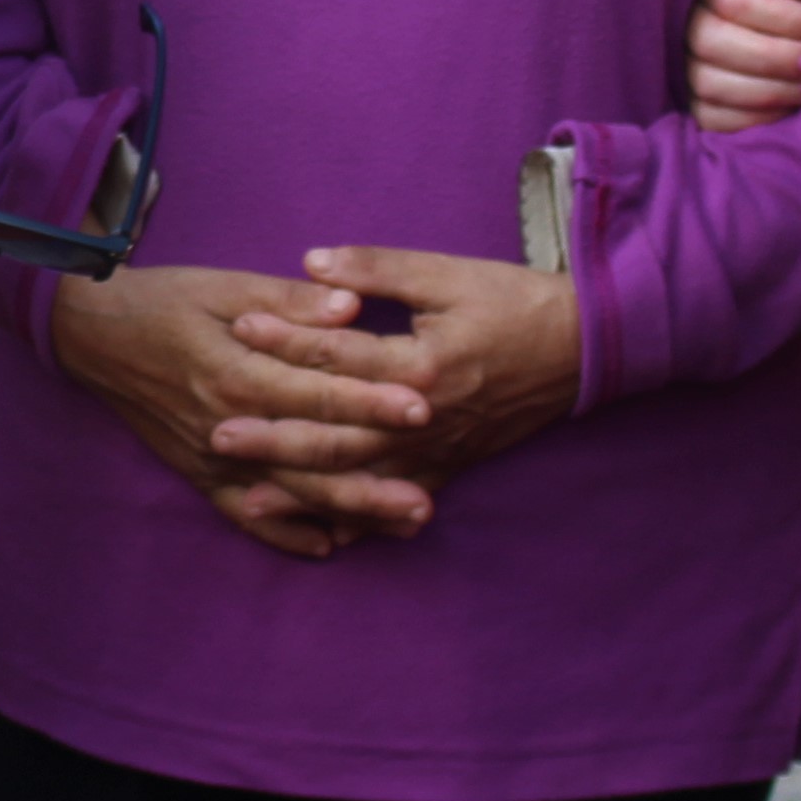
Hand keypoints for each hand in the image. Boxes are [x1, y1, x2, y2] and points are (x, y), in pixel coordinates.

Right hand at [46, 264, 437, 558]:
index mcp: (238, 371)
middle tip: (426, 501)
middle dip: (372, 481)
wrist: (94, 336)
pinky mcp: (197, 472)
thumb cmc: (165, 301)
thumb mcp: (226, 285)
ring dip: (347, 512)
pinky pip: (243, 514)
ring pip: (288, 493)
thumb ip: (290, 300)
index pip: (316, 392)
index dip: (370, 400)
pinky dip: (283, 532)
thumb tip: (351, 305)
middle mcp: (228, 424)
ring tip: (401, 524)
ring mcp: (212, 456)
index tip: (423, 406)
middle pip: (311, 459)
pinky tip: (326, 546)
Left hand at [202, 244, 580, 498]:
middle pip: (337, 433)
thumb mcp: (447, 273)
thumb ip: (377, 268)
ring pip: (360, 479)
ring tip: (248, 499)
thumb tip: (311, 263)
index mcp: (420, 363)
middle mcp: (424, 418)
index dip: (286, 338)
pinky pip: (397, 503)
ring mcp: (437, 450)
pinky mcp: (451, 467)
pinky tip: (322, 538)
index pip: (338, 353)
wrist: (584, 348)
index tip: (238, 327)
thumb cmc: (513, 303)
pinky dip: (361, 523)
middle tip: (216, 433)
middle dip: (274, 437)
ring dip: (304, 491)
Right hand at [687, 0, 800, 131]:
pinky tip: (789, 110)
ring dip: (767, 92)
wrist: (765, 13)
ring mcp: (681, 62)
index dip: (781, 19)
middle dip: (773, 58)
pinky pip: (710, 117)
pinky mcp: (689, 99)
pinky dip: (751, 120)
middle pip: (711, 44)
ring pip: (709, 83)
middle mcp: (684, 20)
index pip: (734, 2)